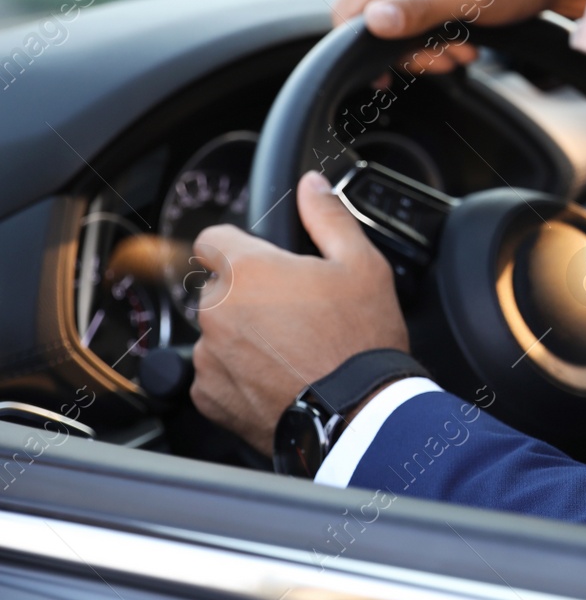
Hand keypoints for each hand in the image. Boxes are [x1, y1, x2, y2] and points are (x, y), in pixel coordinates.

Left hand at [189, 172, 407, 455]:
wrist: (357, 413)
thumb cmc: (360, 338)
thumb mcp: (362, 264)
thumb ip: (328, 216)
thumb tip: (313, 185)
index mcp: (247, 270)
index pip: (212, 239)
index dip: (239, 246)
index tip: (263, 262)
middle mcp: (216, 310)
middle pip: (220, 289)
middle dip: (249, 295)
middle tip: (295, 312)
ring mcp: (209, 356)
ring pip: (218, 332)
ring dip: (242, 336)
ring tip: (291, 350)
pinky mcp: (209, 396)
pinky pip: (215, 374)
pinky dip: (238, 374)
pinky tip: (279, 377)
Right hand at [331, 0, 585, 73]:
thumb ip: (417, 10)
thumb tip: (372, 22)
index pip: (351, 8)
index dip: (361, 44)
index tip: (385, 74)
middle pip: (375, 22)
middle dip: (408, 50)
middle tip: (444, 60)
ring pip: (400, 27)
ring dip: (429, 49)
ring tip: (463, 52)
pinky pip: (421, 22)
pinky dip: (440, 40)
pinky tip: (467, 44)